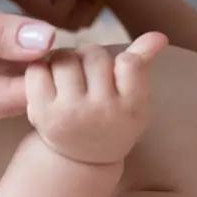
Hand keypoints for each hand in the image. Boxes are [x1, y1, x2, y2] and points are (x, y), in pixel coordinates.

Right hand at [0, 0, 58, 132]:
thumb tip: (49, 41)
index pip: (11, 98)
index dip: (46, 73)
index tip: (78, 47)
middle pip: (13, 90)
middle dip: (33, 59)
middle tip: (56, 28)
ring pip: (9, 74)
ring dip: (21, 48)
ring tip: (25, 23)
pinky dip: (7, 43)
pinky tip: (11, 26)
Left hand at [25, 33, 167, 165]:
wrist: (78, 160)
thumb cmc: (112, 120)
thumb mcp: (136, 98)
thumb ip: (143, 64)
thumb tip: (159, 36)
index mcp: (130, 108)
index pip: (130, 63)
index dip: (123, 58)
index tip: (120, 69)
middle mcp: (100, 112)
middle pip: (93, 55)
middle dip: (90, 58)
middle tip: (90, 75)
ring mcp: (69, 113)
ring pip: (65, 58)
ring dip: (66, 60)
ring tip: (70, 77)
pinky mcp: (41, 113)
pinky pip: (37, 69)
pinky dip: (42, 69)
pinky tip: (50, 83)